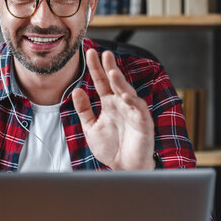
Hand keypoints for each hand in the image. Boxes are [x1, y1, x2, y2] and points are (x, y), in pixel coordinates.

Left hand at [72, 49, 154, 169]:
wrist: (124, 168)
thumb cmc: (110, 148)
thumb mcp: (91, 127)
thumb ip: (84, 110)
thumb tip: (77, 90)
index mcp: (109, 103)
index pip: (102, 81)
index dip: (96, 68)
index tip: (90, 52)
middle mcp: (121, 104)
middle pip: (116, 82)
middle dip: (110, 67)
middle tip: (104, 53)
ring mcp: (133, 112)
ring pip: (127, 92)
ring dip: (120, 82)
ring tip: (112, 71)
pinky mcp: (143, 123)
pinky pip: (138, 110)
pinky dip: (132, 102)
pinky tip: (124, 95)